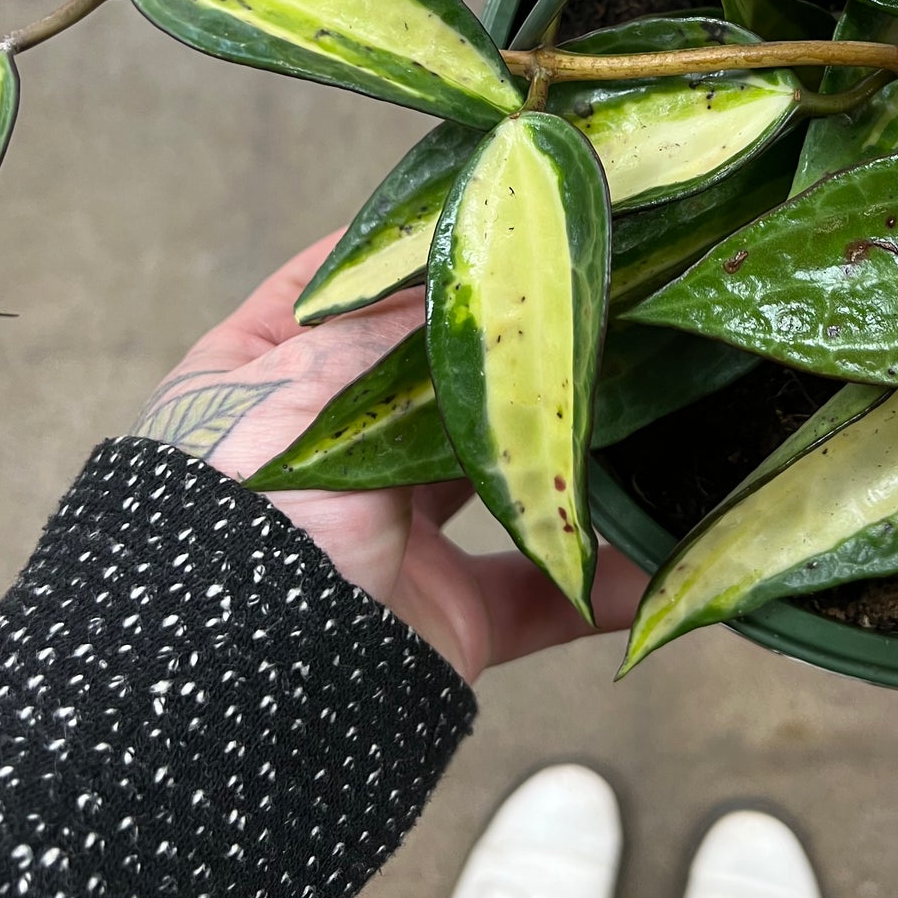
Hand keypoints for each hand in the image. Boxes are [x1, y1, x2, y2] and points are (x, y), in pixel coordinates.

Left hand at [133, 234, 645, 681]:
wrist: (231, 694)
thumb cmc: (240, 514)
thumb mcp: (310, 386)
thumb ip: (399, 326)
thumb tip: (482, 258)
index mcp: (259, 382)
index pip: (335, 288)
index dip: (406, 248)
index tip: (489, 203)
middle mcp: (327, 452)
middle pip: (439, 380)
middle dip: (516, 346)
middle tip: (605, 294)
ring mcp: (390, 536)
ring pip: (505, 476)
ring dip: (574, 448)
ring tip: (656, 395)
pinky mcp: (445, 617)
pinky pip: (544, 592)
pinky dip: (603, 575)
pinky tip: (665, 538)